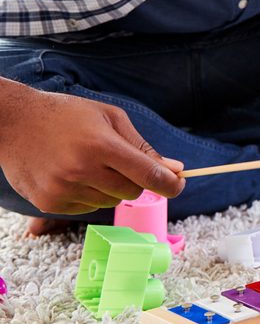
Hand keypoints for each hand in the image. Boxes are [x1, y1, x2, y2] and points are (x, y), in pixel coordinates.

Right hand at [0, 83, 184, 214]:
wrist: (12, 122)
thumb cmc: (67, 115)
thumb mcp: (110, 118)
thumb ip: (142, 146)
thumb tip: (175, 169)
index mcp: (101, 145)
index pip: (147, 175)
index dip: (170, 184)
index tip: (179, 184)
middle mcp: (81, 171)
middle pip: (132, 192)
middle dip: (135, 180)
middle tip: (119, 161)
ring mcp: (63, 190)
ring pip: (110, 202)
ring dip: (109, 187)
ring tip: (88, 163)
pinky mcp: (48, 203)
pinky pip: (87, 208)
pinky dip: (88, 195)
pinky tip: (72, 174)